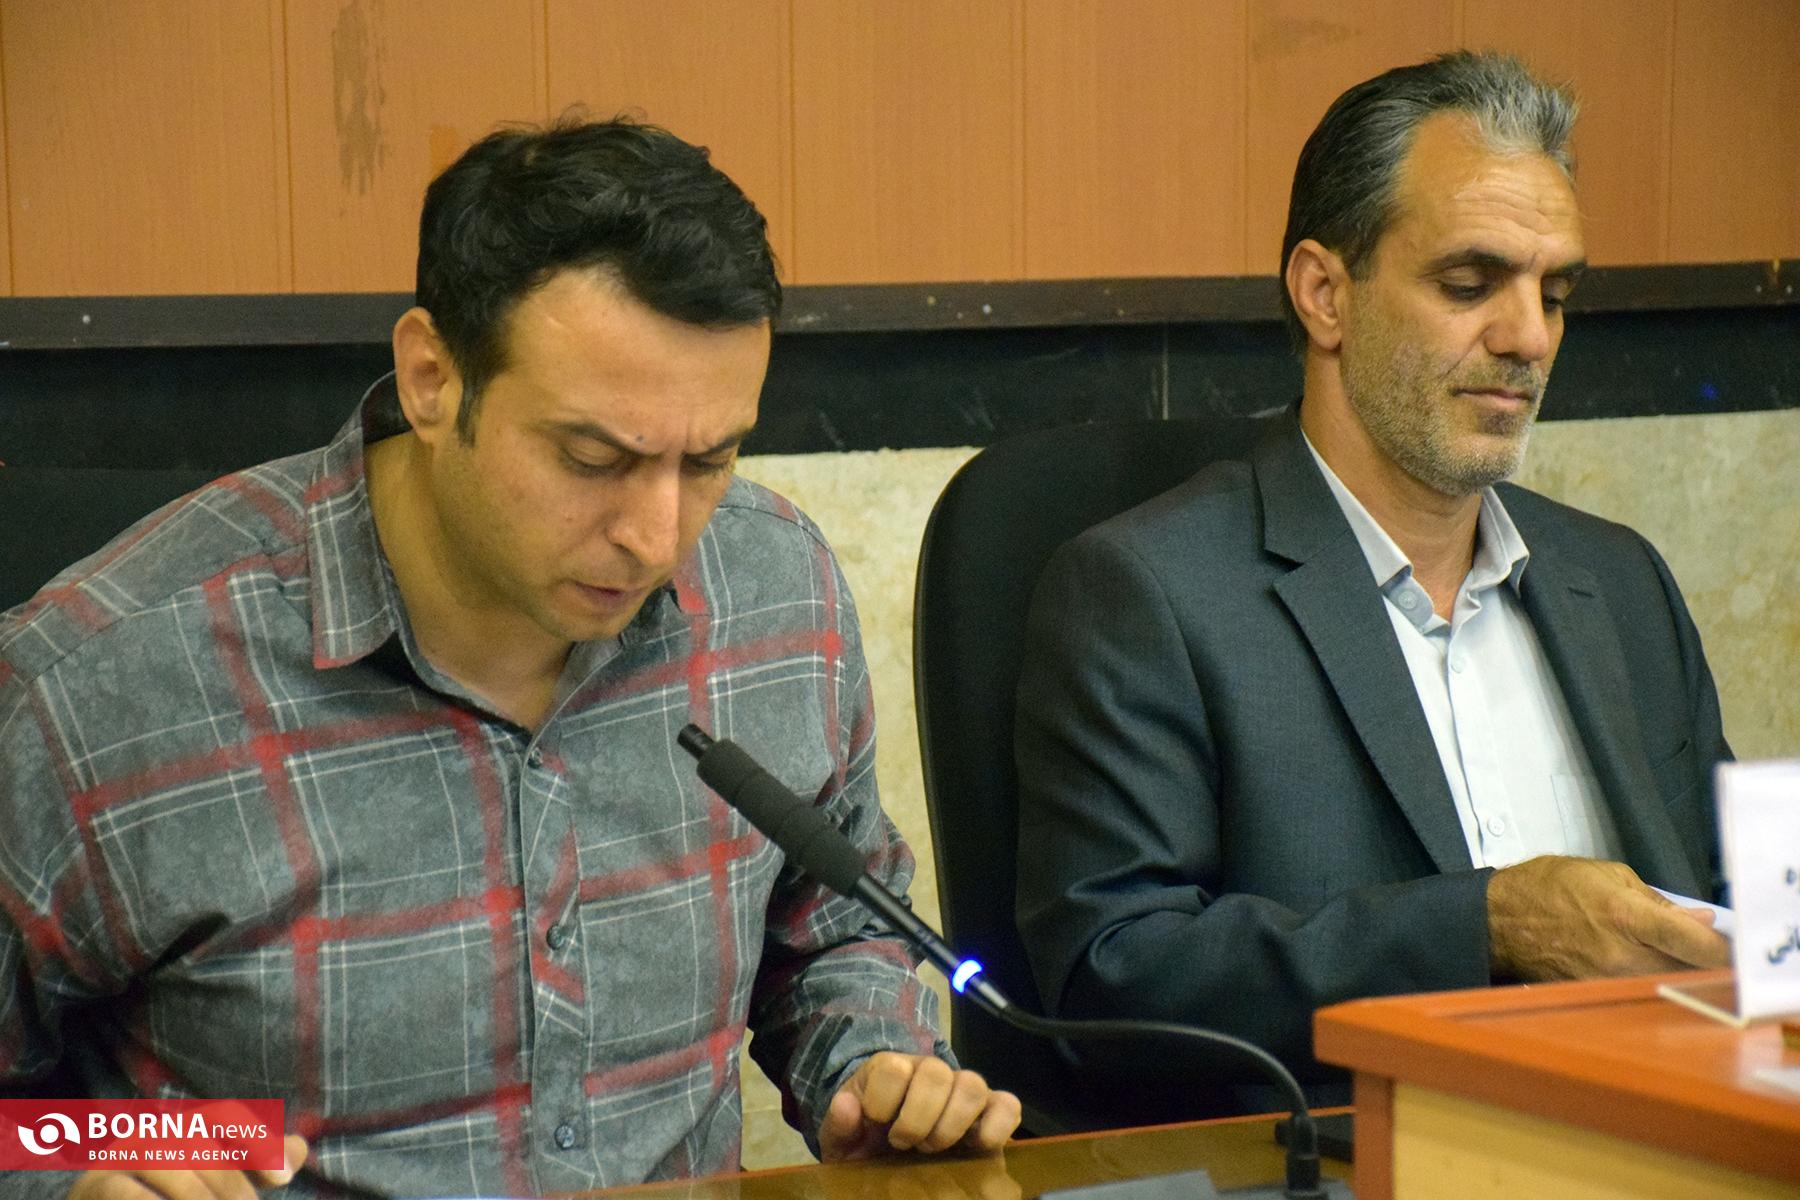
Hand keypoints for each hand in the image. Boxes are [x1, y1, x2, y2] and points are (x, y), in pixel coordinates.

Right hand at [67, 1135, 306, 1199]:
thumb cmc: (173, 1198)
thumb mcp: (219, 1183)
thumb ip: (257, 1162)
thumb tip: (300, 1148)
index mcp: (184, 1127)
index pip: (224, 1115)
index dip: (256, 1141)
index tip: (283, 1180)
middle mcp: (152, 1132)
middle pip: (196, 1140)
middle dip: (229, 1181)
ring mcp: (117, 1157)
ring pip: (163, 1159)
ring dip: (196, 1193)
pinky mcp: (91, 1187)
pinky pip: (121, 1189)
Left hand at [819, 1053, 1019, 1160]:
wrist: (890, 1151)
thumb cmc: (867, 1141)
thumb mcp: (843, 1139)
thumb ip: (839, 1123)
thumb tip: (846, 1104)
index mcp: (891, 1070)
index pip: (893, 1066)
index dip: (884, 1100)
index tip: (877, 1123)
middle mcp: (930, 1072)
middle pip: (935, 1073)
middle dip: (918, 1117)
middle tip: (904, 1143)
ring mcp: (963, 1089)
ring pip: (972, 1085)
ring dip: (952, 1124)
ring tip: (932, 1148)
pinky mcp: (989, 1112)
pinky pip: (1008, 1106)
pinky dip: (997, 1126)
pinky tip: (977, 1146)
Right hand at [1487, 855, 1729, 980]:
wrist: (1495, 921)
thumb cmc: (1541, 890)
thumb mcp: (1604, 875)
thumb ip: (1655, 899)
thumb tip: (1695, 918)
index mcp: (1624, 916)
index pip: (1695, 942)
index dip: (1724, 948)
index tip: (1733, 946)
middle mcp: (1619, 954)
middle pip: (1688, 972)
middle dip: (1705, 963)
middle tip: (1707, 951)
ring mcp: (1607, 980)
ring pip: (1666, 986)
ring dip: (1677, 974)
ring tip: (1670, 956)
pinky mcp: (1595, 994)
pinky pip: (1636, 992)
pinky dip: (1648, 981)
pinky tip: (1642, 968)